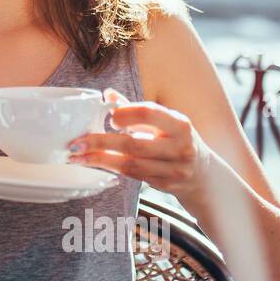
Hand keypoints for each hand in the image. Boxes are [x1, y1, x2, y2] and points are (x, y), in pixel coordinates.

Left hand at [66, 88, 211, 197]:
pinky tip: (93, 162)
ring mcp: (173, 170)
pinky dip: (110, 168)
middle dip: (101, 142)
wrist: (203, 175)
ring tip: (76, 156)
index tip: (108, 117)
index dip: (125, 114)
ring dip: (100, 160)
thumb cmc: (177, 140)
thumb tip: (106, 94)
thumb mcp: (165, 122)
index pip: (149, 114)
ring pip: (130, 165)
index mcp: (180, 124)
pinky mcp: (163, 186)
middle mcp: (179, 148)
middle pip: (134, 144)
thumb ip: (135, 109)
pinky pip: (132, 176)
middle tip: (76, 142)